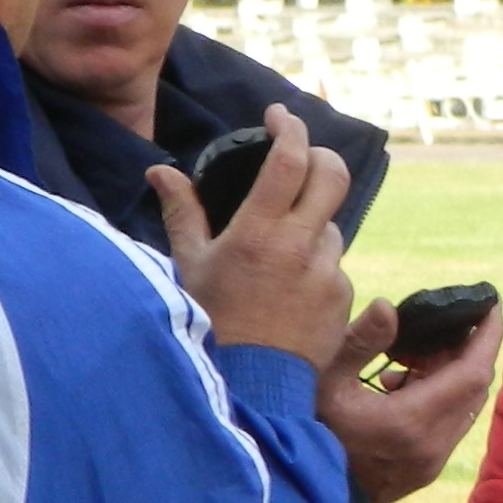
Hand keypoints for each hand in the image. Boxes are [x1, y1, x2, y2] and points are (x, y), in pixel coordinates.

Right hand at [151, 106, 352, 361]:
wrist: (249, 386)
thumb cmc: (212, 323)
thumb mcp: (190, 264)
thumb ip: (182, 211)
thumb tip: (159, 171)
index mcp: (259, 232)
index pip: (290, 158)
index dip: (290, 127)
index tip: (279, 116)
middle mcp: (300, 246)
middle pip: (333, 175)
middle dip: (320, 157)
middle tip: (302, 157)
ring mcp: (327, 272)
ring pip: (331, 225)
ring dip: (312, 224)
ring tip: (278, 252)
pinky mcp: (343, 298)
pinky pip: (333, 266)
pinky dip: (315, 265)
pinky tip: (288, 290)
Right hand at [319, 292, 502, 502]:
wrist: (305, 494)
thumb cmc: (308, 430)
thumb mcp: (324, 379)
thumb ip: (359, 341)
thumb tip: (387, 306)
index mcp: (411, 420)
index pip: (472, 373)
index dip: (488, 337)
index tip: (492, 305)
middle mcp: (431, 445)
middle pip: (474, 388)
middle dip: (468, 349)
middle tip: (445, 321)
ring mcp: (431, 462)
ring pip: (464, 407)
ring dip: (451, 374)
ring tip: (414, 351)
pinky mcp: (425, 471)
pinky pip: (449, 426)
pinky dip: (439, 397)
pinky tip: (399, 384)